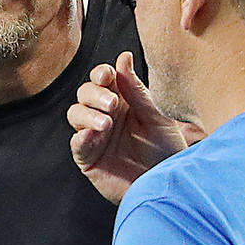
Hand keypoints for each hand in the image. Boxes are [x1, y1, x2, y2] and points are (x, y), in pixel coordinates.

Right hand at [67, 52, 187, 202]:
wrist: (168, 187)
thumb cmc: (166, 152)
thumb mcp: (157, 118)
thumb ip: (137, 91)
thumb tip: (124, 57)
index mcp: (123, 101)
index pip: (102, 80)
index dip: (101, 74)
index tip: (108, 75)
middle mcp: (106, 116)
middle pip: (85, 93)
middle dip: (95, 94)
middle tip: (112, 103)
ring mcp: (96, 138)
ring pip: (75, 114)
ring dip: (87, 114)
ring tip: (107, 123)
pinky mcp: (89, 160)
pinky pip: (77, 145)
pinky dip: (81, 137)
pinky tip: (93, 134)